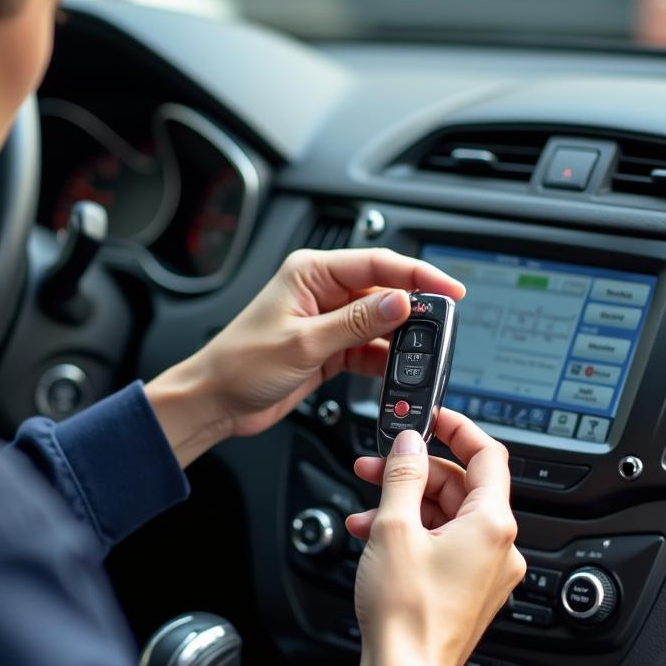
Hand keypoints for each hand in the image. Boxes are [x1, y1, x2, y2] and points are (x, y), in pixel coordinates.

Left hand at [145, 248, 463, 465]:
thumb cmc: (240, 364)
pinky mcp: (329, 349)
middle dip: (415, 310)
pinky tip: (398, 372)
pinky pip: (369, 348)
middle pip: (384, 292)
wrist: (216, 401)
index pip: (377, 263)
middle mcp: (322, 292)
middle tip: (443, 327)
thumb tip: (400, 304)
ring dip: (402, 340)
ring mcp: (327, 321)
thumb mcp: (303, 343)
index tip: (449, 289)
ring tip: (422, 355)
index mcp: (311, 273)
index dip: (418, 274)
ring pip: (380, 323)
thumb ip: (355, 323)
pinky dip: (385, 361)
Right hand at [348, 412, 525, 665]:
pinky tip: (375, 536)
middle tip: (376, 465)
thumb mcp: (393, 528)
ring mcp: (485, 572)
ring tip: (366, 508)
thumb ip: (402, 475)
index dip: (458, 428)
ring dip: (405, 504)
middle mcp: (499, 548)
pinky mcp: (467, 590)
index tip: (432, 418)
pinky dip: (412, 533)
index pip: (488, 455)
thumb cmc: (406, 613)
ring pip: (447, 516)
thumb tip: (408, 444)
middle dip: (414, 472)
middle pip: (461, 486)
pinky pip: (444, 544)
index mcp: (492, 525)